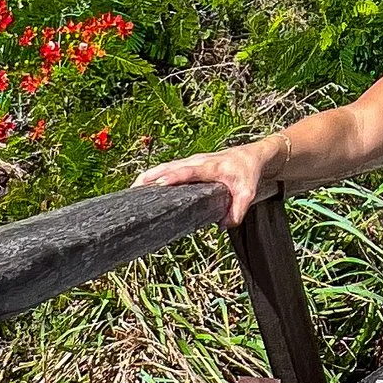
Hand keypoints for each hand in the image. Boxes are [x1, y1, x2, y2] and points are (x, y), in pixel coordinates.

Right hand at [133, 143, 268, 223]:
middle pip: (169, 167)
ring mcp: (191, 161)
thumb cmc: (247, 173)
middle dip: (151, 176)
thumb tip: (221, 226)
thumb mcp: (248, 193)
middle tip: (134, 189)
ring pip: (165, 166)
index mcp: (210, 167)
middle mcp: (197, 162)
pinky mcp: (188, 164)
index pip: (188, 172)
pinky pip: (168, 168)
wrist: (251, 156)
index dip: (173, 177)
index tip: (159, 183)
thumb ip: (238, 211)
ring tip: (132, 190)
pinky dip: (154, 175)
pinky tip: (143, 186)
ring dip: (149, 176)